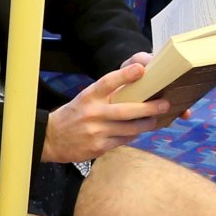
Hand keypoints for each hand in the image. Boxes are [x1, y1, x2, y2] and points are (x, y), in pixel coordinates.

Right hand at [42, 56, 173, 164]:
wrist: (51, 138)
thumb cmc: (74, 115)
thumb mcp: (86, 99)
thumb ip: (106, 94)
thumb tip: (136, 85)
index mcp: (89, 96)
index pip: (107, 82)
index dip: (125, 74)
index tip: (141, 68)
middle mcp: (93, 113)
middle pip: (126, 110)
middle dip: (149, 108)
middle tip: (164, 104)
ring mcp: (96, 132)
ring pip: (129, 129)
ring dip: (146, 124)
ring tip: (155, 119)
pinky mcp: (98, 147)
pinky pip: (123, 141)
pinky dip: (133, 135)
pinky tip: (137, 131)